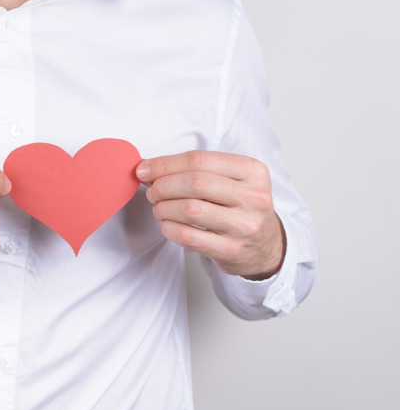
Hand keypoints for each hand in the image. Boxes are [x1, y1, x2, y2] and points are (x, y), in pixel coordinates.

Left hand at [136, 151, 285, 280]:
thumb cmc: (238, 208)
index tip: (145, 169)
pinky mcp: (232, 250)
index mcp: (253, 171)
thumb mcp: (229, 181)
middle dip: (163, 186)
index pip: (200, 160)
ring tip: (160, 209)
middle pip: (195, 182)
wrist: (264, 246)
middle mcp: (254, 197)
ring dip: (164, 208)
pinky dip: (169, 229)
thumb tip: (148, 168)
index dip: (165, 164)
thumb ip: (194, 171)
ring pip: (190, 209)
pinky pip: (188, 236)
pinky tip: (168, 225)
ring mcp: (245, 225)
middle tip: (152, 192)